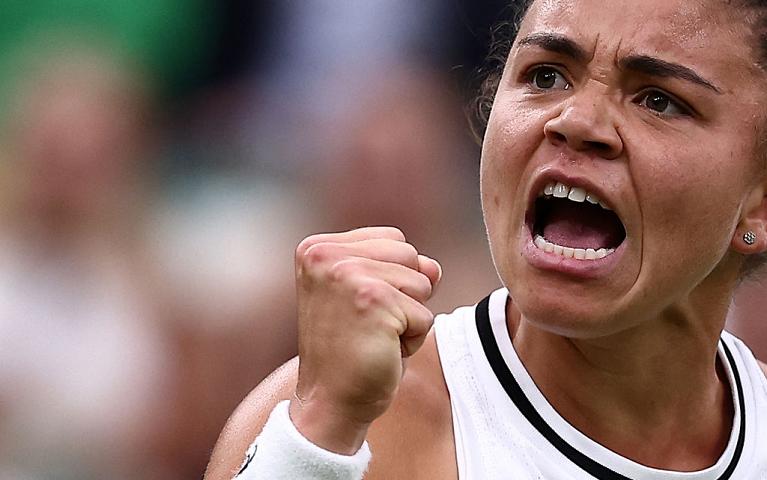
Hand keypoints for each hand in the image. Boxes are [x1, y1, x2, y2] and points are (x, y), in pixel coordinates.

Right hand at [289, 227, 441, 453]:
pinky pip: (424, 314)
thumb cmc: (350, 349)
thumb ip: (402, 268)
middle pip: (410, 255)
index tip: (358, 308)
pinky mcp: (372, 301)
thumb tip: (434, 266)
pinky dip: (413, 339)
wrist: (329, 402)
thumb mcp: (372, 295)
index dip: (391, 278)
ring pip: (421, 282)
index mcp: (317, 248)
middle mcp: (326, 255)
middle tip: (368, 325)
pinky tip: (381, 351)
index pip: (393, 240)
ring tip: (374, 336)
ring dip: (409, 316)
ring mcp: (347, 275)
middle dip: (404, 294)